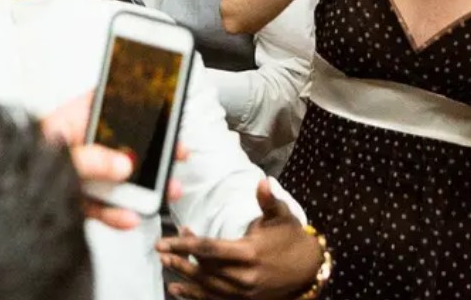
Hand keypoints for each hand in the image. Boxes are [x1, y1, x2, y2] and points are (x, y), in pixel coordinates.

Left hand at [41, 91, 185, 230]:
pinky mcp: (71, 199)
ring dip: (142, 185)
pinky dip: (116, 213)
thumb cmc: (13, 162)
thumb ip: (90, 159)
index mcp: (69, 120)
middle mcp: (75, 144)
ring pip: (114, 176)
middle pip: (119, 141)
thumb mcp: (58, 156)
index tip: (158, 95)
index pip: (103, 99)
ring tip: (165, 188)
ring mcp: (75, 173)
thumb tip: (121, 164)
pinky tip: (129, 217)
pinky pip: (100, 205)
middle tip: (176, 149)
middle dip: (150, 148)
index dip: (130, 93)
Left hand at [158, 179, 323, 299]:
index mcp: (249, 252)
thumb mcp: (281, 215)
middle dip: (181, 259)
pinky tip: (177, 291)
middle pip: (204, 269)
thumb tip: (262, 181)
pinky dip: (194, 296)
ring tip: (166, 265)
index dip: (185, 245)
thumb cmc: (291, 238)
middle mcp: (244, 276)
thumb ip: (268, 200)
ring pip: (207, 286)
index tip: (165, 241)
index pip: (209, 249)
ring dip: (184, 277)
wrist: (309, 269)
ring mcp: (244, 292)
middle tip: (161, 250)